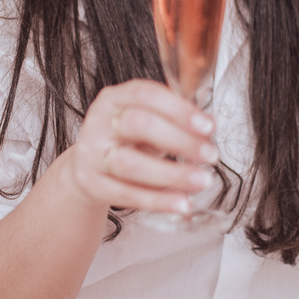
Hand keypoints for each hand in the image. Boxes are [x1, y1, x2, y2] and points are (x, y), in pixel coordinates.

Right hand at [62, 79, 217, 214]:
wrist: (88, 168)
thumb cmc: (125, 140)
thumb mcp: (146, 120)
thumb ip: (174, 119)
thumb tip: (209, 125)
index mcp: (115, 98)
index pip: (146, 95)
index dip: (180, 110)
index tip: (209, 126)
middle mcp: (99, 122)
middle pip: (138, 125)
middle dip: (180, 140)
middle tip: (210, 155)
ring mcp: (91, 154)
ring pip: (130, 164)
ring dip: (172, 174)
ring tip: (202, 181)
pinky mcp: (92, 184)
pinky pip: (127, 195)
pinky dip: (159, 201)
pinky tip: (182, 203)